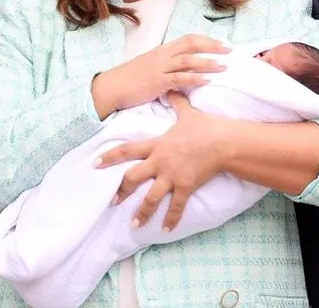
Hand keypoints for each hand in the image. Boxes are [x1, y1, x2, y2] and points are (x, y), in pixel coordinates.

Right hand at [91, 34, 228, 116]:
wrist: (112, 87)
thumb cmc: (131, 78)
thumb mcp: (151, 65)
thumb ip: (168, 63)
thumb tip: (185, 66)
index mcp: (163, 50)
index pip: (188, 39)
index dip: (206, 40)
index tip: (221, 44)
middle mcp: (163, 55)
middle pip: (191, 44)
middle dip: (212, 46)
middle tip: (229, 51)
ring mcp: (160, 68)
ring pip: (188, 60)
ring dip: (208, 62)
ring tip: (223, 66)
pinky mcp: (157, 82)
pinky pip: (179, 79)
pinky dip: (194, 79)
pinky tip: (206, 81)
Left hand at [95, 92, 231, 230]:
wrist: (223, 142)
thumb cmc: (205, 127)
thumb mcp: (188, 113)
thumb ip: (177, 102)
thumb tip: (173, 88)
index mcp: (157, 145)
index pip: (127, 150)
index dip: (110, 157)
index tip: (95, 164)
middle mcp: (160, 162)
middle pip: (133, 177)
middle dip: (121, 190)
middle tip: (112, 201)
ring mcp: (172, 176)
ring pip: (151, 197)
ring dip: (142, 212)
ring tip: (135, 224)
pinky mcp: (185, 187)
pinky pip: (176, 206)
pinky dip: (171, 219)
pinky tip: (166, 230)